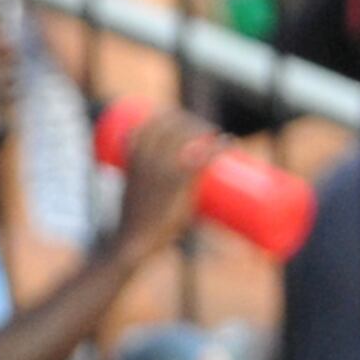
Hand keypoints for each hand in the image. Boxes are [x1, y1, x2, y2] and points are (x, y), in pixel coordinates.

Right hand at [108, 106, 218, 252]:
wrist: (132, 242)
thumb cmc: (134, 223)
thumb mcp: (134, 195)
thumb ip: (149, 186)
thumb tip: (167, 187)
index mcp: (131, 158)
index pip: (147, 125)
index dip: (165, 117)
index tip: (178, 122)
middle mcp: (148, 159)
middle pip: (171, 127)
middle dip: (188, 122)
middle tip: (202, 131)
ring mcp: (165, 170)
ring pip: (189, 138)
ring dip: (205, 130)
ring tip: (215, 135)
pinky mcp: (180, 184)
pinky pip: (204, 158)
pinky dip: (219, 148)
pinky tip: (228, 142)